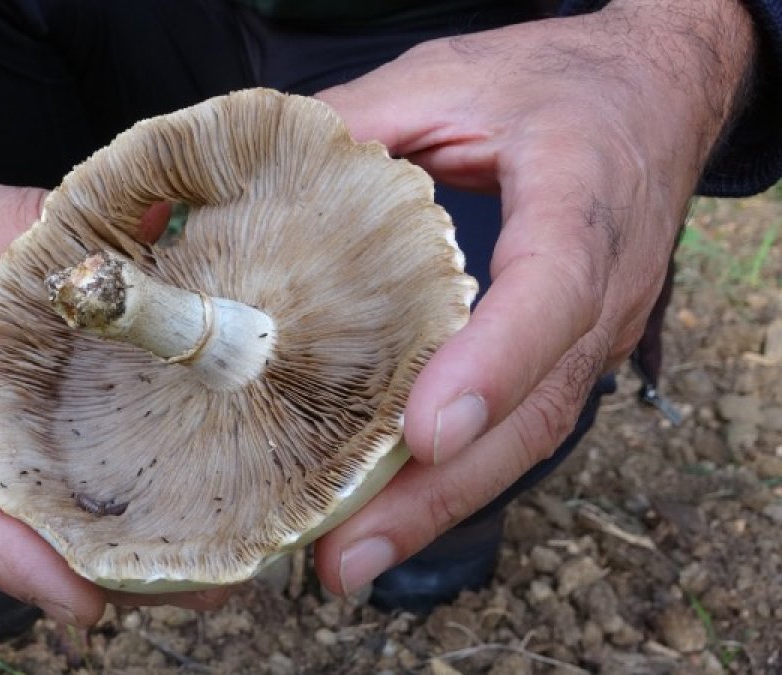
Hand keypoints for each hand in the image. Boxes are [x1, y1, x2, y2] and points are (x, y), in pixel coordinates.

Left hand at [311, 0, 754, 593]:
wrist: (648, 94)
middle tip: (349, 552)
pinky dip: (452, 478)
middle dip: (442, 490)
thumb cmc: (553, 83)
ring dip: (438, 507)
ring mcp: (591, 333)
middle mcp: (600, 285)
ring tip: (347, 559)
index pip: (552, 291)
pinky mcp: (567, 355)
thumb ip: (357, 122)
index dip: (492, 365)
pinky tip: (382, 512)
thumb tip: (247, 173)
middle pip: (535, 408)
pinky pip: (516, 429)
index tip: (424, 433)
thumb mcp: (449, 76)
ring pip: (527, 438)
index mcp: (580, 196)